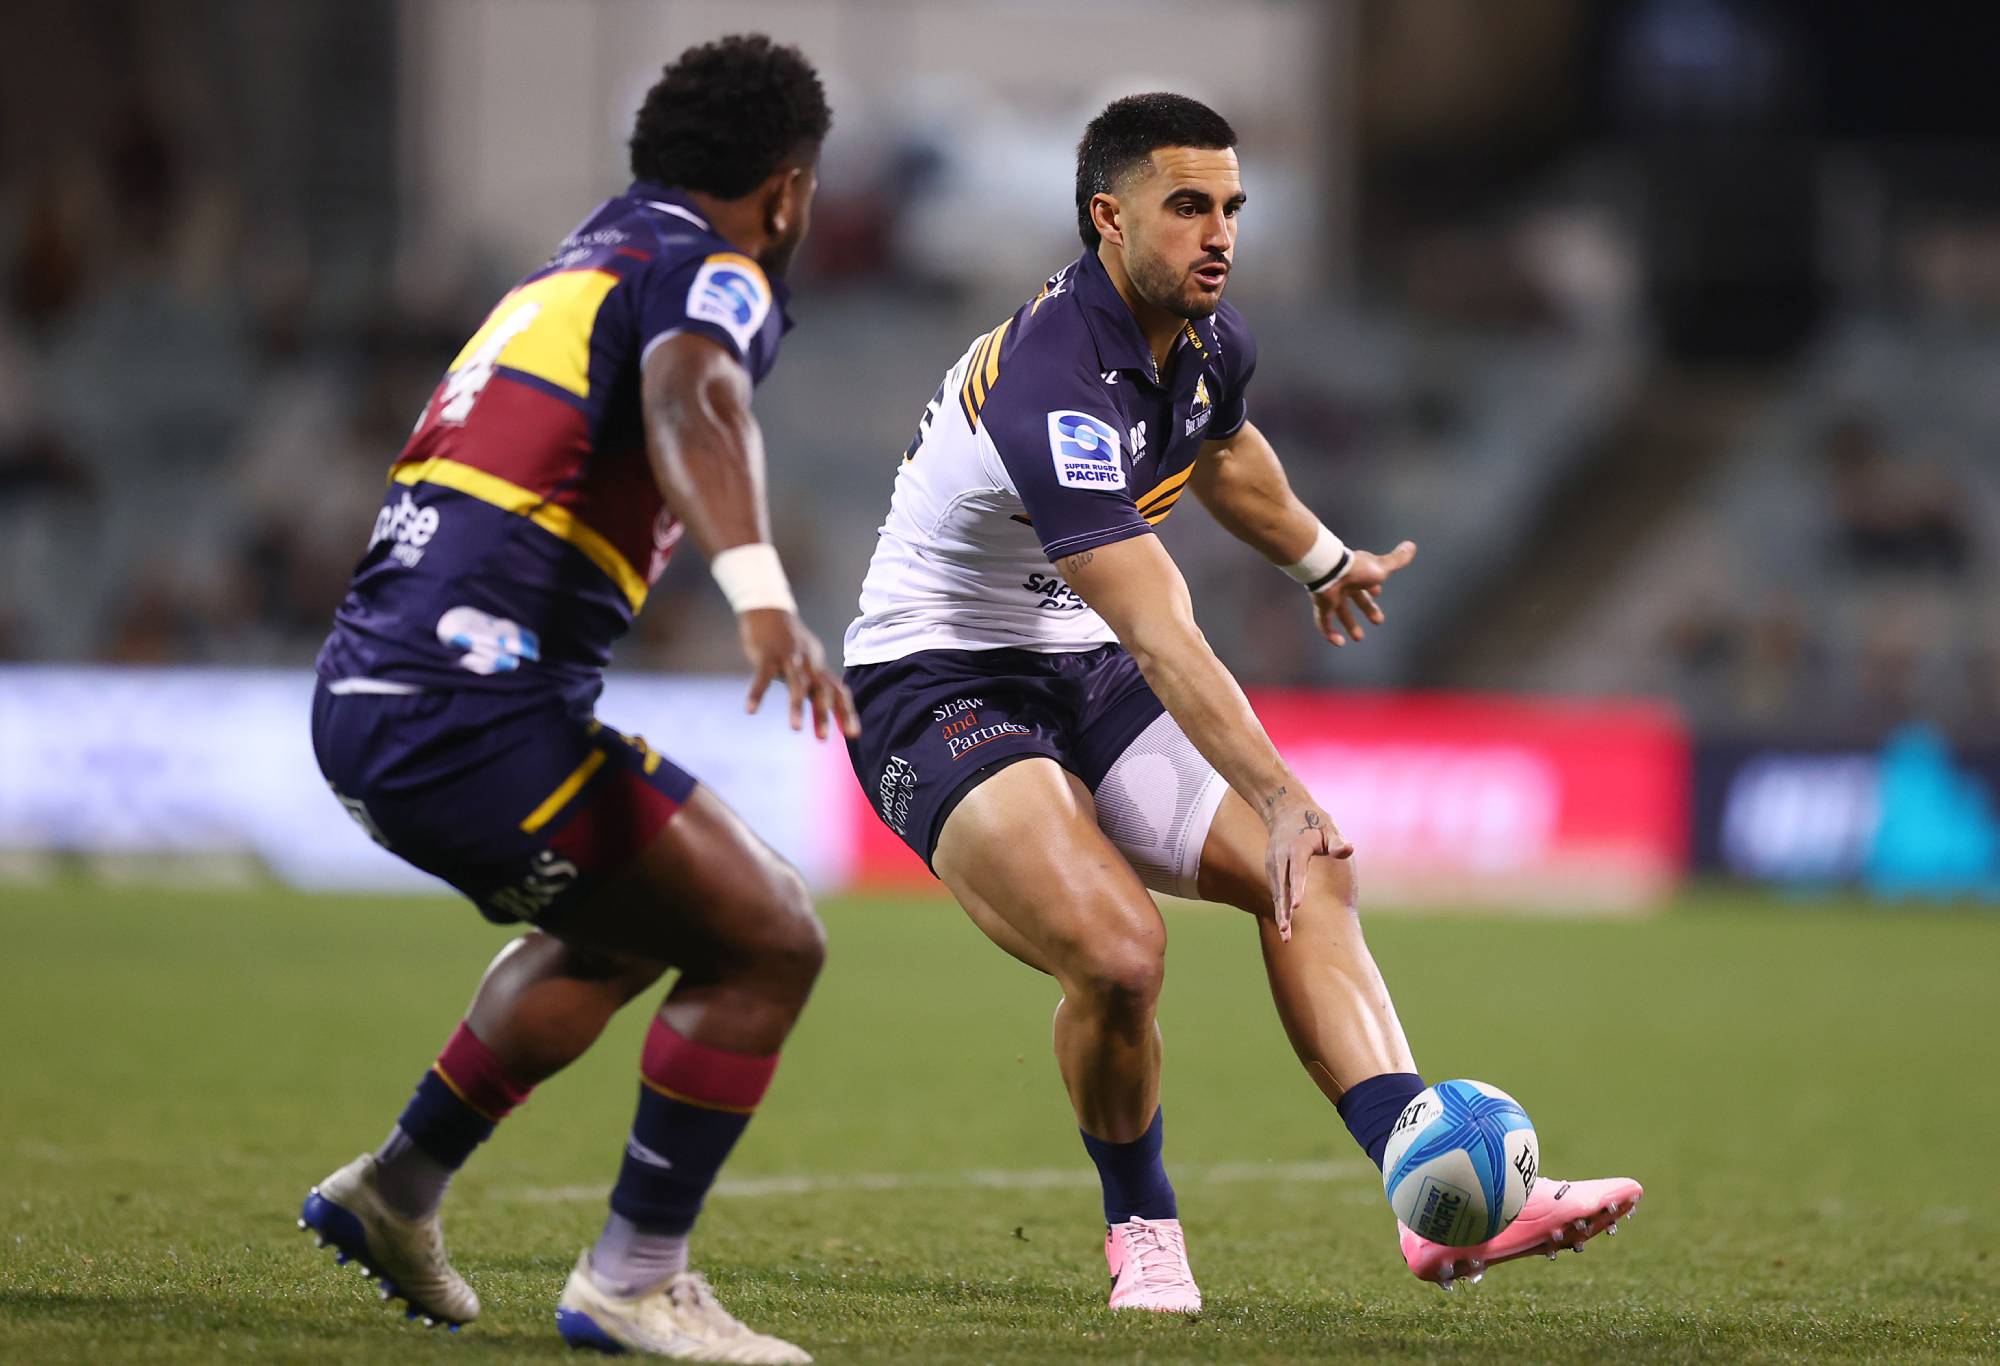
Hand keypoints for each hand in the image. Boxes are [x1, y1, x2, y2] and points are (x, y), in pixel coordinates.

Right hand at [739, 609, 859, 740]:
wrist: (768, 608)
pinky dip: (756, 693)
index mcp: (818, 667)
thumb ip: (815, 683)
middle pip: (821, 690)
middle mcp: (808, 663)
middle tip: (823, 740)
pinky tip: (750, 711)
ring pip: (797, 683)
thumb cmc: (789, 641)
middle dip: (823, 714)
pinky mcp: (767, 655)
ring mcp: (788, 658)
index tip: (853, 735)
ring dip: (797, 707)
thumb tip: (827, 708)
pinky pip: (762, 677)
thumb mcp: (806, 661)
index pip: (838, 692)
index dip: (846, 713)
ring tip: (795, 729)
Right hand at [1262, 794, 1353, 940]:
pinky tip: (1285, 927)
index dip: (1296, 888)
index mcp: (1297, 848)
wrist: (1285, 810)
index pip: (1296, 870)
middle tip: (1286, 931)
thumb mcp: (1329, 826)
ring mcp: (1274, 865)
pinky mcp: (1273, 871)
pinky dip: (1279, 909)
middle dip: (1283, 910)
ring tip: (1286, 937)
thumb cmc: (1314, 821)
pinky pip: (1276, 893)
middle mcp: (1281, 858)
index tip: (1296, 905)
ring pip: (1276, 894)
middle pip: (1281, 888)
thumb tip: (1348, 849)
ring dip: (1280, 915)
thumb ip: (1337, 841)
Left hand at [1311, 539, 1416, 646]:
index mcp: (1358, 574)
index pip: (1366, 582)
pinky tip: (1340, 643)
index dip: (1372, 589)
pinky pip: (1323, 623)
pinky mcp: (1321, 605)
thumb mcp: (1383, 567)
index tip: (1377, 594)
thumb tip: (1411, 546)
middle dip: (1367, 609)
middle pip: (1355, 599)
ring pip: (1340, 612)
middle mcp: (1344, 584)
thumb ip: (1397, 560)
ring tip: (1359, 638)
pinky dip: (1330, 634)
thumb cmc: (1357, 569)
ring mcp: (1331, 595)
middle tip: (1378, 621)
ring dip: (1350, 625)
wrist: (1330, 571)